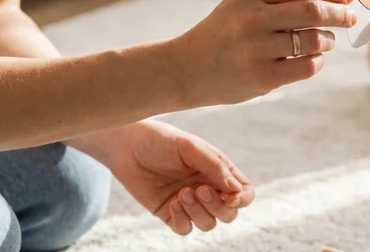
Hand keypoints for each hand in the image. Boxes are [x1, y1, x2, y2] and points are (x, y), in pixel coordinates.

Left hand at [99, 120, 255, 235]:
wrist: (126, 146)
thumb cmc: (161, 140)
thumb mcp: (190, 147)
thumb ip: (215, 167)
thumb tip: (236, 190)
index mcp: (218, 170)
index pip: (243, 192)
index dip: (242, 199)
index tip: (230, 197)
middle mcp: (207, 188)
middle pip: (229, 214)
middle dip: (218, 207)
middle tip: (199, 190)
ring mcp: (189, 203)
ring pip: (208, 224)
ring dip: (197, 212)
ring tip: (181, 193)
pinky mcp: (170, 213)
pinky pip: (185, 229)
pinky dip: (182, 219)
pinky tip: (171, 203)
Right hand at [173, 0, 357, 106]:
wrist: (185, 68)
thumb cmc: (223, 32)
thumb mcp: (242, 4)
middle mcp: (252, 17)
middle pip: (313, 9)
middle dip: (339, 13)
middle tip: (349, 17)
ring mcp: (256, 48)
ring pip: (313, 39)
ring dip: (328, 39)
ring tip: (326, 39)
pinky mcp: (261, 77)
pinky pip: (306, 66)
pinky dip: (318, 60)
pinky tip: (314, 58)